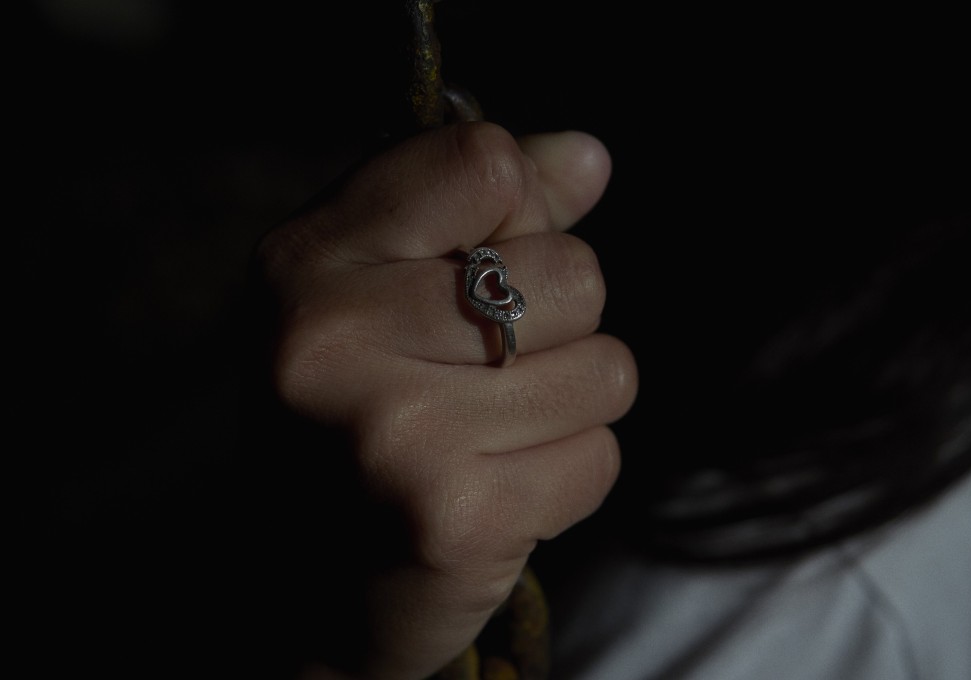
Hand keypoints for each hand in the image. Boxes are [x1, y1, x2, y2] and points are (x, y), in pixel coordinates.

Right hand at [251, 121, 637, 678]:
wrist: (307, 580)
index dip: (518, 216)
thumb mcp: (383, 282)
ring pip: (604, 370)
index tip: (477, 266)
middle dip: (560, 325)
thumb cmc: (359, 409)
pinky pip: (597, 459)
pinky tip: (497, 489)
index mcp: (310, 258)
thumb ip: (483, 206)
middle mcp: (334, 337)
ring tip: (490, 432)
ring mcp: (392, 431)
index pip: (487, 165)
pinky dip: (566, 478)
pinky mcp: (452, 518)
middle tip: (484, 372)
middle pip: (573, 274)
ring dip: (569, 406)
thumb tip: (588, 156)